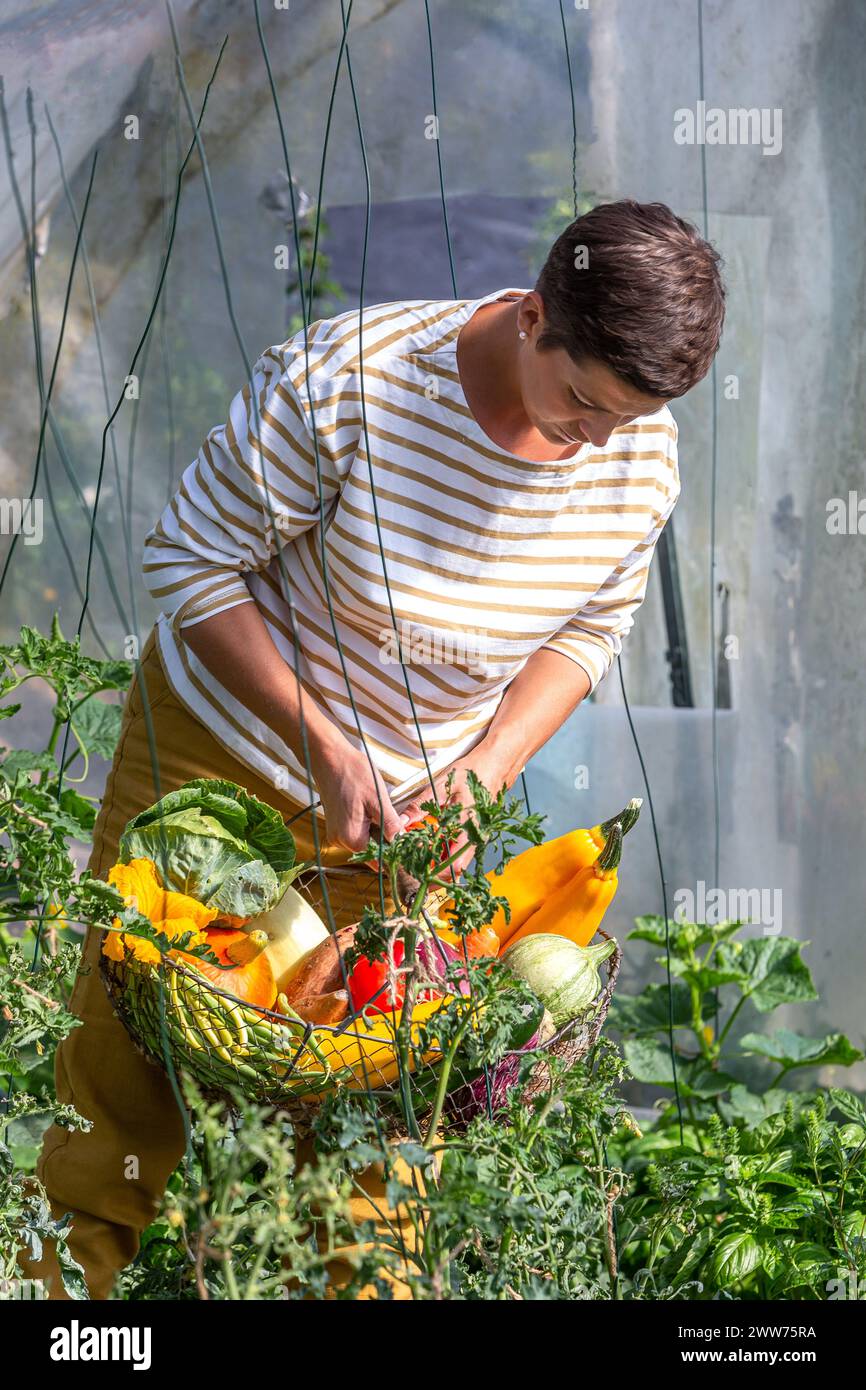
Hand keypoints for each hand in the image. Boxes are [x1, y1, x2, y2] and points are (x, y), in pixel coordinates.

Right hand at [310, 735, 406, 852]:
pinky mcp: (336, 824)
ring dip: (377, 828)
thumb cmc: (352, 773)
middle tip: (395, 817)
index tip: (404, 836)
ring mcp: (336, 833)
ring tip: (379, 807)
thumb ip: (390, 825)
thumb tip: (401, 841)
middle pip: (372, 849)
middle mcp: (340, 841)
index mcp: (351, 838)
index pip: (379, 856)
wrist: (329, 757)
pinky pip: (357, 831)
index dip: (394, 848)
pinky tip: (370, 806)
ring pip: (365, 839)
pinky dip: (368, 822)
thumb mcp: (378, 799)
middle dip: (386, 836)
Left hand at [396, 740, 517, 879]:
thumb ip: (420, 806)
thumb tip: (401, 822)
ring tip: (420, 854)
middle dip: (434, 873)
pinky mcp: (477, 832)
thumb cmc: (473, 772)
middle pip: (455, 870)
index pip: (454, 867)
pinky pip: (462, 849)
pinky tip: (433, 841)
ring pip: (458, 861)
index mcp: (468, 829)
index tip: (415, 869)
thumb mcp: (441, 785)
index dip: (434, 874)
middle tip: (414, 866)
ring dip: (440, 862)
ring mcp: (478, 836)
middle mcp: (476, 837)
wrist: (496, 764)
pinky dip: (446, 851)